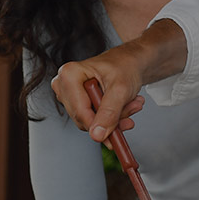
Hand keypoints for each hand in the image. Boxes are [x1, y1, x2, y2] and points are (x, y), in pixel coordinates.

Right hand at [50, 19, 187, 142]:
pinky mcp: (79, 102)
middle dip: (112, 117)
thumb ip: (109, 112)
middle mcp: (64, 84)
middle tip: (134, 108)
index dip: (98, 126)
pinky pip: (94, 119)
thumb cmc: (125, 66)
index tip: (114, 138)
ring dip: (117, 116)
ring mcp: (70, 94)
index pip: (79, 111)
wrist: (131, 61)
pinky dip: (114, 116)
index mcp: (69, 74)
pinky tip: (127, 106)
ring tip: (134, 103)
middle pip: (84, 118)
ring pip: (91, 121)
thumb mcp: (121, 89)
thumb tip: (97, 135)